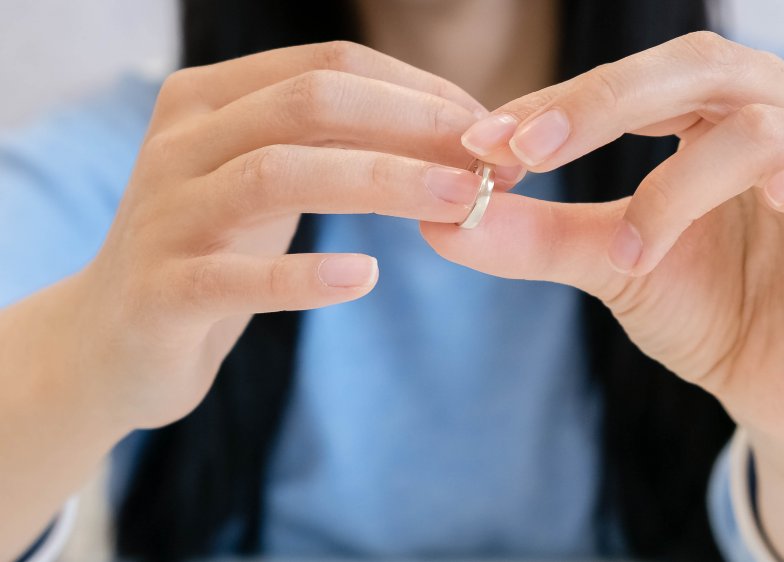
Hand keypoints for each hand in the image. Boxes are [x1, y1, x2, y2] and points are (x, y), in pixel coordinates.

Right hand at [75, 41, 518, 430]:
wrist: (113, 340)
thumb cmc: (217, 250)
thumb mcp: (271, 180)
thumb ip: (339, 146)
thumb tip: (461, 137)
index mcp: (211, 99)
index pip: (331, 66)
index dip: (420, 91)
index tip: (489, 131)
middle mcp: (182, 140)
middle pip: (310, 101)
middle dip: (412, 124)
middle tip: (489, 162)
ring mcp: (166, 214)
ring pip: (278, 172)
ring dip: (380, 182)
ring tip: (457, 202)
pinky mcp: (161, 292)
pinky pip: (237, 278)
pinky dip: (305, 276)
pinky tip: (365, 278)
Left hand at [423, 30, 783, 444]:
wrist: (776, 383)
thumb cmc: (703, 309)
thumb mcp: (611, 267)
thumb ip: (535, 238)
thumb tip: (439, 219)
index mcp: (709, 115)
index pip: (632, 82)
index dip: (558, 106)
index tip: (484, 146)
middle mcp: (774, 114)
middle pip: (699, 68)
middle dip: (602, 106)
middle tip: (525, 153)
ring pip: (767, 124)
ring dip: (684, 184)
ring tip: (632, 252)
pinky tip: (782, 196)